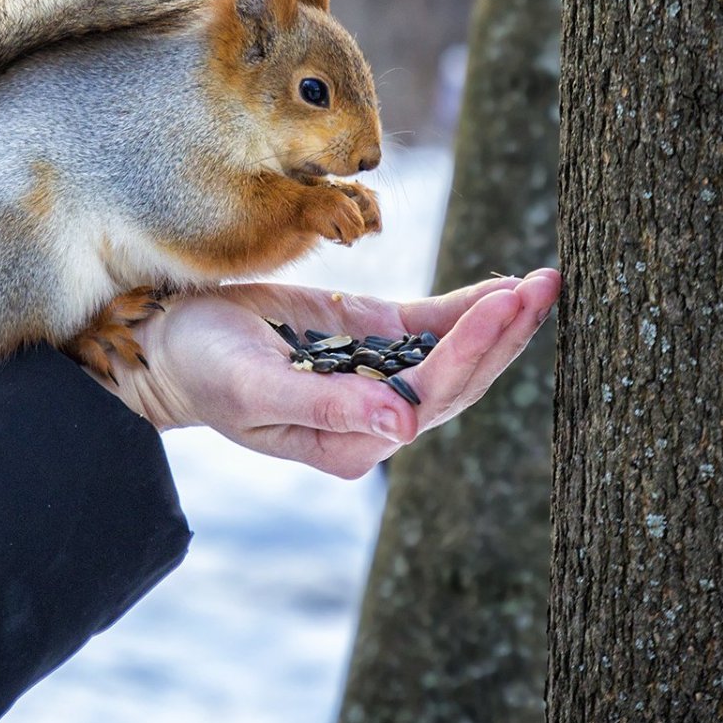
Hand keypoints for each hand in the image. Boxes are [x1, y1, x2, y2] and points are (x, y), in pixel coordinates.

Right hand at [92, 270, 560, 478]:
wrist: (174, 342)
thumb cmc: (203, 368)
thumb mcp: (253, 387)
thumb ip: (326, 408)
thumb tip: (403, 428)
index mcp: (352, 439)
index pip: (430, 395)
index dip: (474, 350)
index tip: (509, 303)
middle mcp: (376, 415)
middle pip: (459, 378)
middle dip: (506, 333)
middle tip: (548, 284)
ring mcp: (379, 375)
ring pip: (456, 354)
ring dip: (501, 321)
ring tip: (546, 283)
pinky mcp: (372, 339)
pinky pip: (431, 326)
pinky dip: (470, 309)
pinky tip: (506, 289)